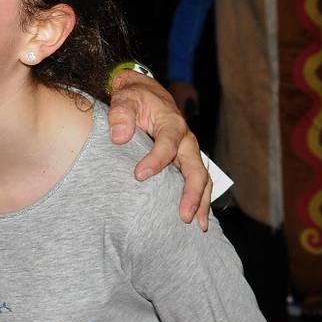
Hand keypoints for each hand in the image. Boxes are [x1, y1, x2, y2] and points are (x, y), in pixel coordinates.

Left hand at [108, 70, 212, 229]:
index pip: (167, 144)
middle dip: (191, 193)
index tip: (139, 176)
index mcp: (172, 124)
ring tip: (198, 226)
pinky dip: (198, 200)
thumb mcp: (125, 98)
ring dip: (201, 202)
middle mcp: (185, 141)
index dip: (155, 160)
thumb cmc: (134, 98)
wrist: (145, 94)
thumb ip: (121, 114)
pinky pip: (197, 182)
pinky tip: (196, 220)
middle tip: (184, 216)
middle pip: (195, 168)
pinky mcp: (184, 162)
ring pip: (201, 179)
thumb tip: (120, 136)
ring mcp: (187, 153)